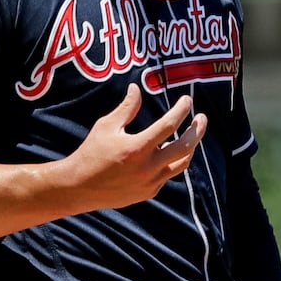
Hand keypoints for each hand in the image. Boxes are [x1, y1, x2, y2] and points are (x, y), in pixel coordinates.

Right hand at [68, 83, 206, 211]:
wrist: (79, 187)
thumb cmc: (91, 153)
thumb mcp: (106, 126)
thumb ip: (126, 107)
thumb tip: (136, 88)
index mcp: (137, 148)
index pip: (169, 125)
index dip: (181, 109)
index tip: (187, 100)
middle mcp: (148, 167)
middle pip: (185, 147)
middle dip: (197, 130)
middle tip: (201, 118)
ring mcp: (150, 182)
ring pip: (182, 163)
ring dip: (190, 148)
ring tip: (191, 135)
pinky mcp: (148, 192)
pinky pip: (168, 175)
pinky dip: (172, 162)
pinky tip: (170, 152)